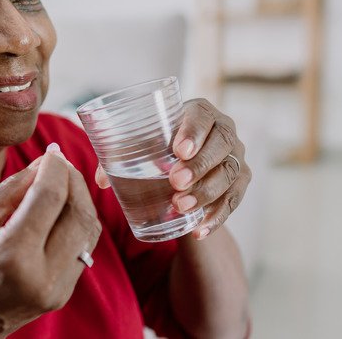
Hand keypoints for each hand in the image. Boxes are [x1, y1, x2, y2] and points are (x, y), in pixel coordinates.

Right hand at [0, 147, 101, 337]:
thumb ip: (13, 188)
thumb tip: (46, 161)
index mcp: (13, 255)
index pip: (50, 197)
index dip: (55, 167)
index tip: (51, 152)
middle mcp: (42, 275)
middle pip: (79, 212)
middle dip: (74, 180)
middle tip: (60, 164)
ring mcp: (57, 289)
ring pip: (88, 230)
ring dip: (80, 200)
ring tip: (61, 183)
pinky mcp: (64, 293)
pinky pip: (83, 247)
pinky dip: (76, 222)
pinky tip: (59, 210)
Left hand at [95, 98, 250, 239]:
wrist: (185, 162)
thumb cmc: (158, 146)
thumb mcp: (141, 144)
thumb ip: (118, 155)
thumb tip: (101, 180)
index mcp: (200, 112)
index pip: (203, 116)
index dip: (194, 132)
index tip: (179, 150)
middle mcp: (224, 130)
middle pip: (221, 144)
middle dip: (199, 165)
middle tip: (176, 183)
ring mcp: (235, 156)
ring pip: (229, 174)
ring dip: (206, 193)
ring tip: (181, 206)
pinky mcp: (239, 182)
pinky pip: (234, 200)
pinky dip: (217, 217)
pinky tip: (199, 229)